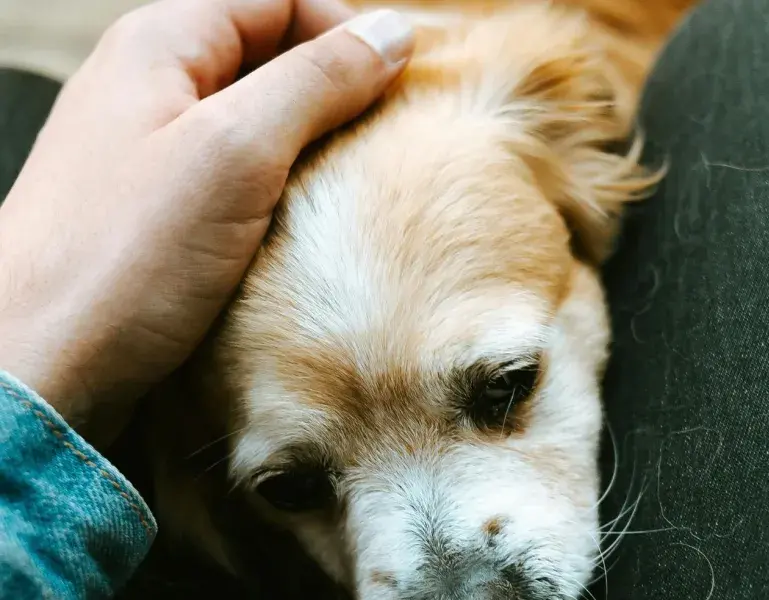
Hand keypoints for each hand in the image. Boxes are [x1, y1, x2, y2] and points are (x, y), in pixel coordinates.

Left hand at [0, 0, 413, 447]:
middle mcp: (152, 84)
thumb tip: (393, 32)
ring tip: (353, 189)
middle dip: (335, 91)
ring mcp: (153, 149)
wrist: (41, 371)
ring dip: (314, 146)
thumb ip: (317, 81)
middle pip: (270, 55)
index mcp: (162, 43)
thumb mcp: (235, 151)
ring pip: (259, 119)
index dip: (347, 31)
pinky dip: (283, 190)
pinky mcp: (159, 210)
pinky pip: (239, 175)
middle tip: (383, 144)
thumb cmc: (126, 258)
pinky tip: (306, 226)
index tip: (398, 89)